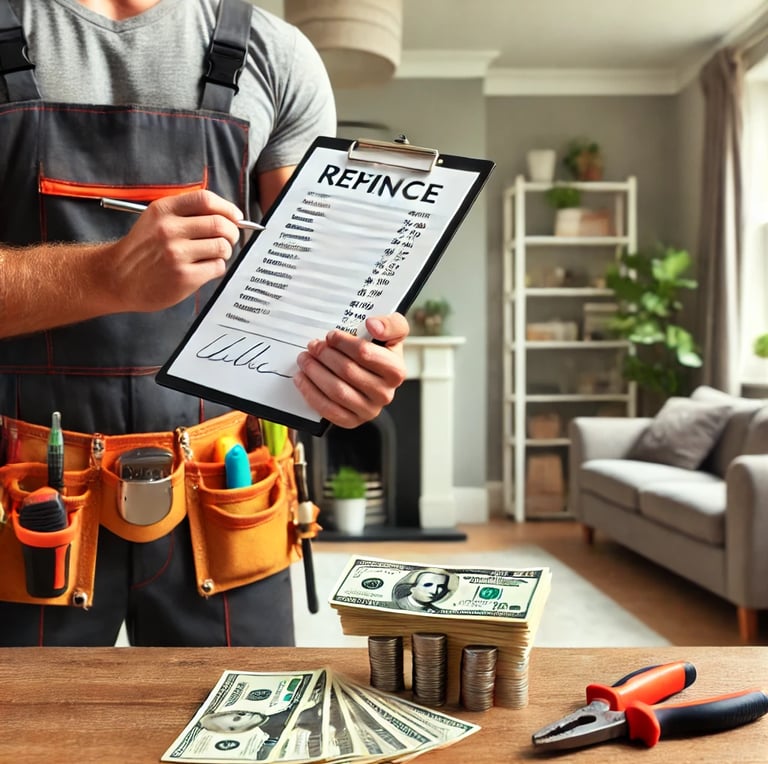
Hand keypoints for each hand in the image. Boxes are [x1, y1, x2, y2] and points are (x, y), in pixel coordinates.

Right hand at [104, 190, 242, 312]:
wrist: (117, 278)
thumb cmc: (141, 250)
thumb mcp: (154, 220)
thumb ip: (184, 214)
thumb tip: (225, 215)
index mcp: (163, 211)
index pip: (205, 200)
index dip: (227, 208)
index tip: (236, 216)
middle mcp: (169, 230)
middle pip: (219, 224)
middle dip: (232, 232)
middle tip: (229, 239)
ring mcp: (177, 254)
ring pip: (222, 246)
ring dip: (225, 251)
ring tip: (215, 254)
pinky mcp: (184, 277)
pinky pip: (217, 267)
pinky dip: (217, 267)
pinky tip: (205, 268)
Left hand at [294, 313, 409, 427]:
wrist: (376, 379)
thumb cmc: (380, 354)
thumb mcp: (393, 334)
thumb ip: (391, 324)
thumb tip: (373, 325)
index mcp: (395, 371)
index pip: (365, 353)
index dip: (343, 342)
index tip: (331, 335)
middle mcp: (385, 393)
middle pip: (347, 371)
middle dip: (325, 355)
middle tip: (313, 345)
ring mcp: (369, 410)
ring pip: (336, 391)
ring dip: (315, 372)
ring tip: (305, 359)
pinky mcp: (353, 421)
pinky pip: (328, 410)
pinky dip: (311, 393)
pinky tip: (302, 379)